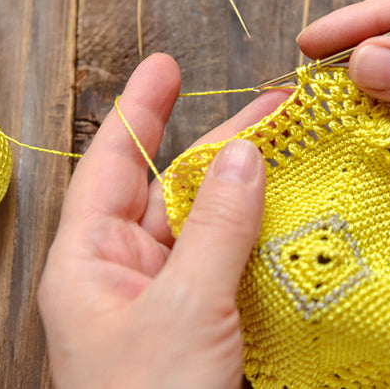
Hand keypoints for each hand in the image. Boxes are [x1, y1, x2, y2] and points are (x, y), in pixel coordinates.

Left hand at [38, 54, 289, 388]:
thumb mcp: (183, 310)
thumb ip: (215, 228)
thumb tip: (245, 156)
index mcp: (90, 262)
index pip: (112, 165)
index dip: (138, 110)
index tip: (166, 66)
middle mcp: (127, 274)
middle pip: (173, 189)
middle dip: (223, 148)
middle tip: (275, 109)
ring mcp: (169, 299)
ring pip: (212, 227)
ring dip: (254, 194)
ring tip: (300, 154)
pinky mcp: (207, 325)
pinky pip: (235, 265)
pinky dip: (266, 240)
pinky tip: (300, 217)